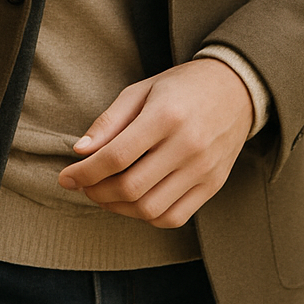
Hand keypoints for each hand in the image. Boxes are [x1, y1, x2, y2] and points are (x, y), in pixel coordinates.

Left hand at [56, 59, 256, 227]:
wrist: (236, 89)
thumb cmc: (182, 86)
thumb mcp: (142, 90)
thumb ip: (110, 122)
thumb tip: (80, 152)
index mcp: (166, 116)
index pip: (115, 156)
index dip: (84, 172)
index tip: (67, 177)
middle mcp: (188, 146)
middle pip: (131, 187)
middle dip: (96, 192)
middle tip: (84, 185)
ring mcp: (203, 170)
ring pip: (150, 209)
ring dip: (118, 208)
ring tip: (105, 194)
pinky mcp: (213, 185)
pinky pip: (174, 217)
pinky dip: (147, 217)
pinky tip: (135, 201)